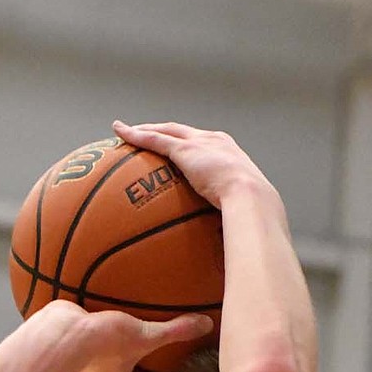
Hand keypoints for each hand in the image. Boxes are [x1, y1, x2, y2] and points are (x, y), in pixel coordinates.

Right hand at [71, 309, 214, 371]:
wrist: (57, 334)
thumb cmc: (98, 341)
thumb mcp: (143, 334)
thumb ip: (174, 330)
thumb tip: (204, 324)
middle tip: (155, 370)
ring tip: (125, 356)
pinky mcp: (69, 361)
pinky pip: (87, 363)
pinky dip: (96, 357)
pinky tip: (98, 341)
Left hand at [112, 119, 278, 210]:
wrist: (251, 198)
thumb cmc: (252, 210)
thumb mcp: (240, 209)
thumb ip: (228, 216)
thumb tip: (226, 240)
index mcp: (228, 151)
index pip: (201, 142)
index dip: (185, 142)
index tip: (175, 147)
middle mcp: (213, 140)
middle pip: (180, 131)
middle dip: (161, 130)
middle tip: (142, 133)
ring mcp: (198, 143)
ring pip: (164, 131)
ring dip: (144, 130)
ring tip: (125, 132)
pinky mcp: (184, 150)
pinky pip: (154, 140)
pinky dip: (135, 135)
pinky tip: (119, 133)